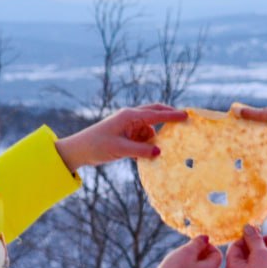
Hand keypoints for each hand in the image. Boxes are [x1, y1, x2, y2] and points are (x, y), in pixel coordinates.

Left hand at [55, 104, 187, 172]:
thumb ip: (141, 150)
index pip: (155, 114)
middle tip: (185, 121)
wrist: (79, 150)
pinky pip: (144, 138)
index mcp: (129, 116)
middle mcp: (131, 118)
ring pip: (150, 129)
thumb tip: (160, 151)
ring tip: (167, 147)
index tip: (187, 116)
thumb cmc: (97, 145)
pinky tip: (151, 154)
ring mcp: (129, 126)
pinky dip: (149, 144)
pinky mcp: (127, 135)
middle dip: (169, 117)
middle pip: (155, 113)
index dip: (172, 116)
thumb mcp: (120, 149)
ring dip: (157, 137)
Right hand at [150, 236, 222, 267]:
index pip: (216, 253)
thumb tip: (206, 238)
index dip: (206, 246)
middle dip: (199, 254)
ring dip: (193, 263)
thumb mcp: (187, 251)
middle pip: (209, 262)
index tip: (193, 244)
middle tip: (185, 251)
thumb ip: (198, 242)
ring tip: (179, 261)